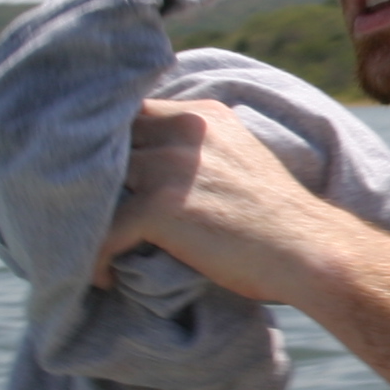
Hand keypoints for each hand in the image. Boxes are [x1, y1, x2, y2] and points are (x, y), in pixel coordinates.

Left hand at [94, 98, 346, 304]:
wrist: (309, 251)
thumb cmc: (277, 219)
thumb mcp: (240, 158)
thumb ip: (199, 148)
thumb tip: (150, 163)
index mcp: (203, 115)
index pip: (132, 112)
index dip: (111, 144)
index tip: (99, 175)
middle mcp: (184, 131)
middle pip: (107, 143)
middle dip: (89, 178)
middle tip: (79, 214)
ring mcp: (170, 167)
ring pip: (95, 184)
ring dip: (85, 217)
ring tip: (84, 244)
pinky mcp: (160, 207)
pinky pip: (103, 232)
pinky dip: (95, 259)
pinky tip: (104, 277)